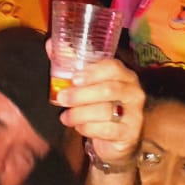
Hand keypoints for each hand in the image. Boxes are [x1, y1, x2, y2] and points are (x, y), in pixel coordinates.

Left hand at [49, 47, 143, 168]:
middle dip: (81, 94)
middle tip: (62, 98)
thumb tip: (50, 45)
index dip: (93, 72)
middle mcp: (133, 92)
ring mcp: (135, 113)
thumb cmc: (100, 106)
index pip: (113, 67)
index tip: (74, 78)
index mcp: (125, 75)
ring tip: (65, 117)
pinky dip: (88, 128)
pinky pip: (107, 130)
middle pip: (108, 89)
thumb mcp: (87, 86)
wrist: (114, 139)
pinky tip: (78, 127)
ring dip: (80, 113)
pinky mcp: (130, 133)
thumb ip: (70, 66)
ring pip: (105, 110)